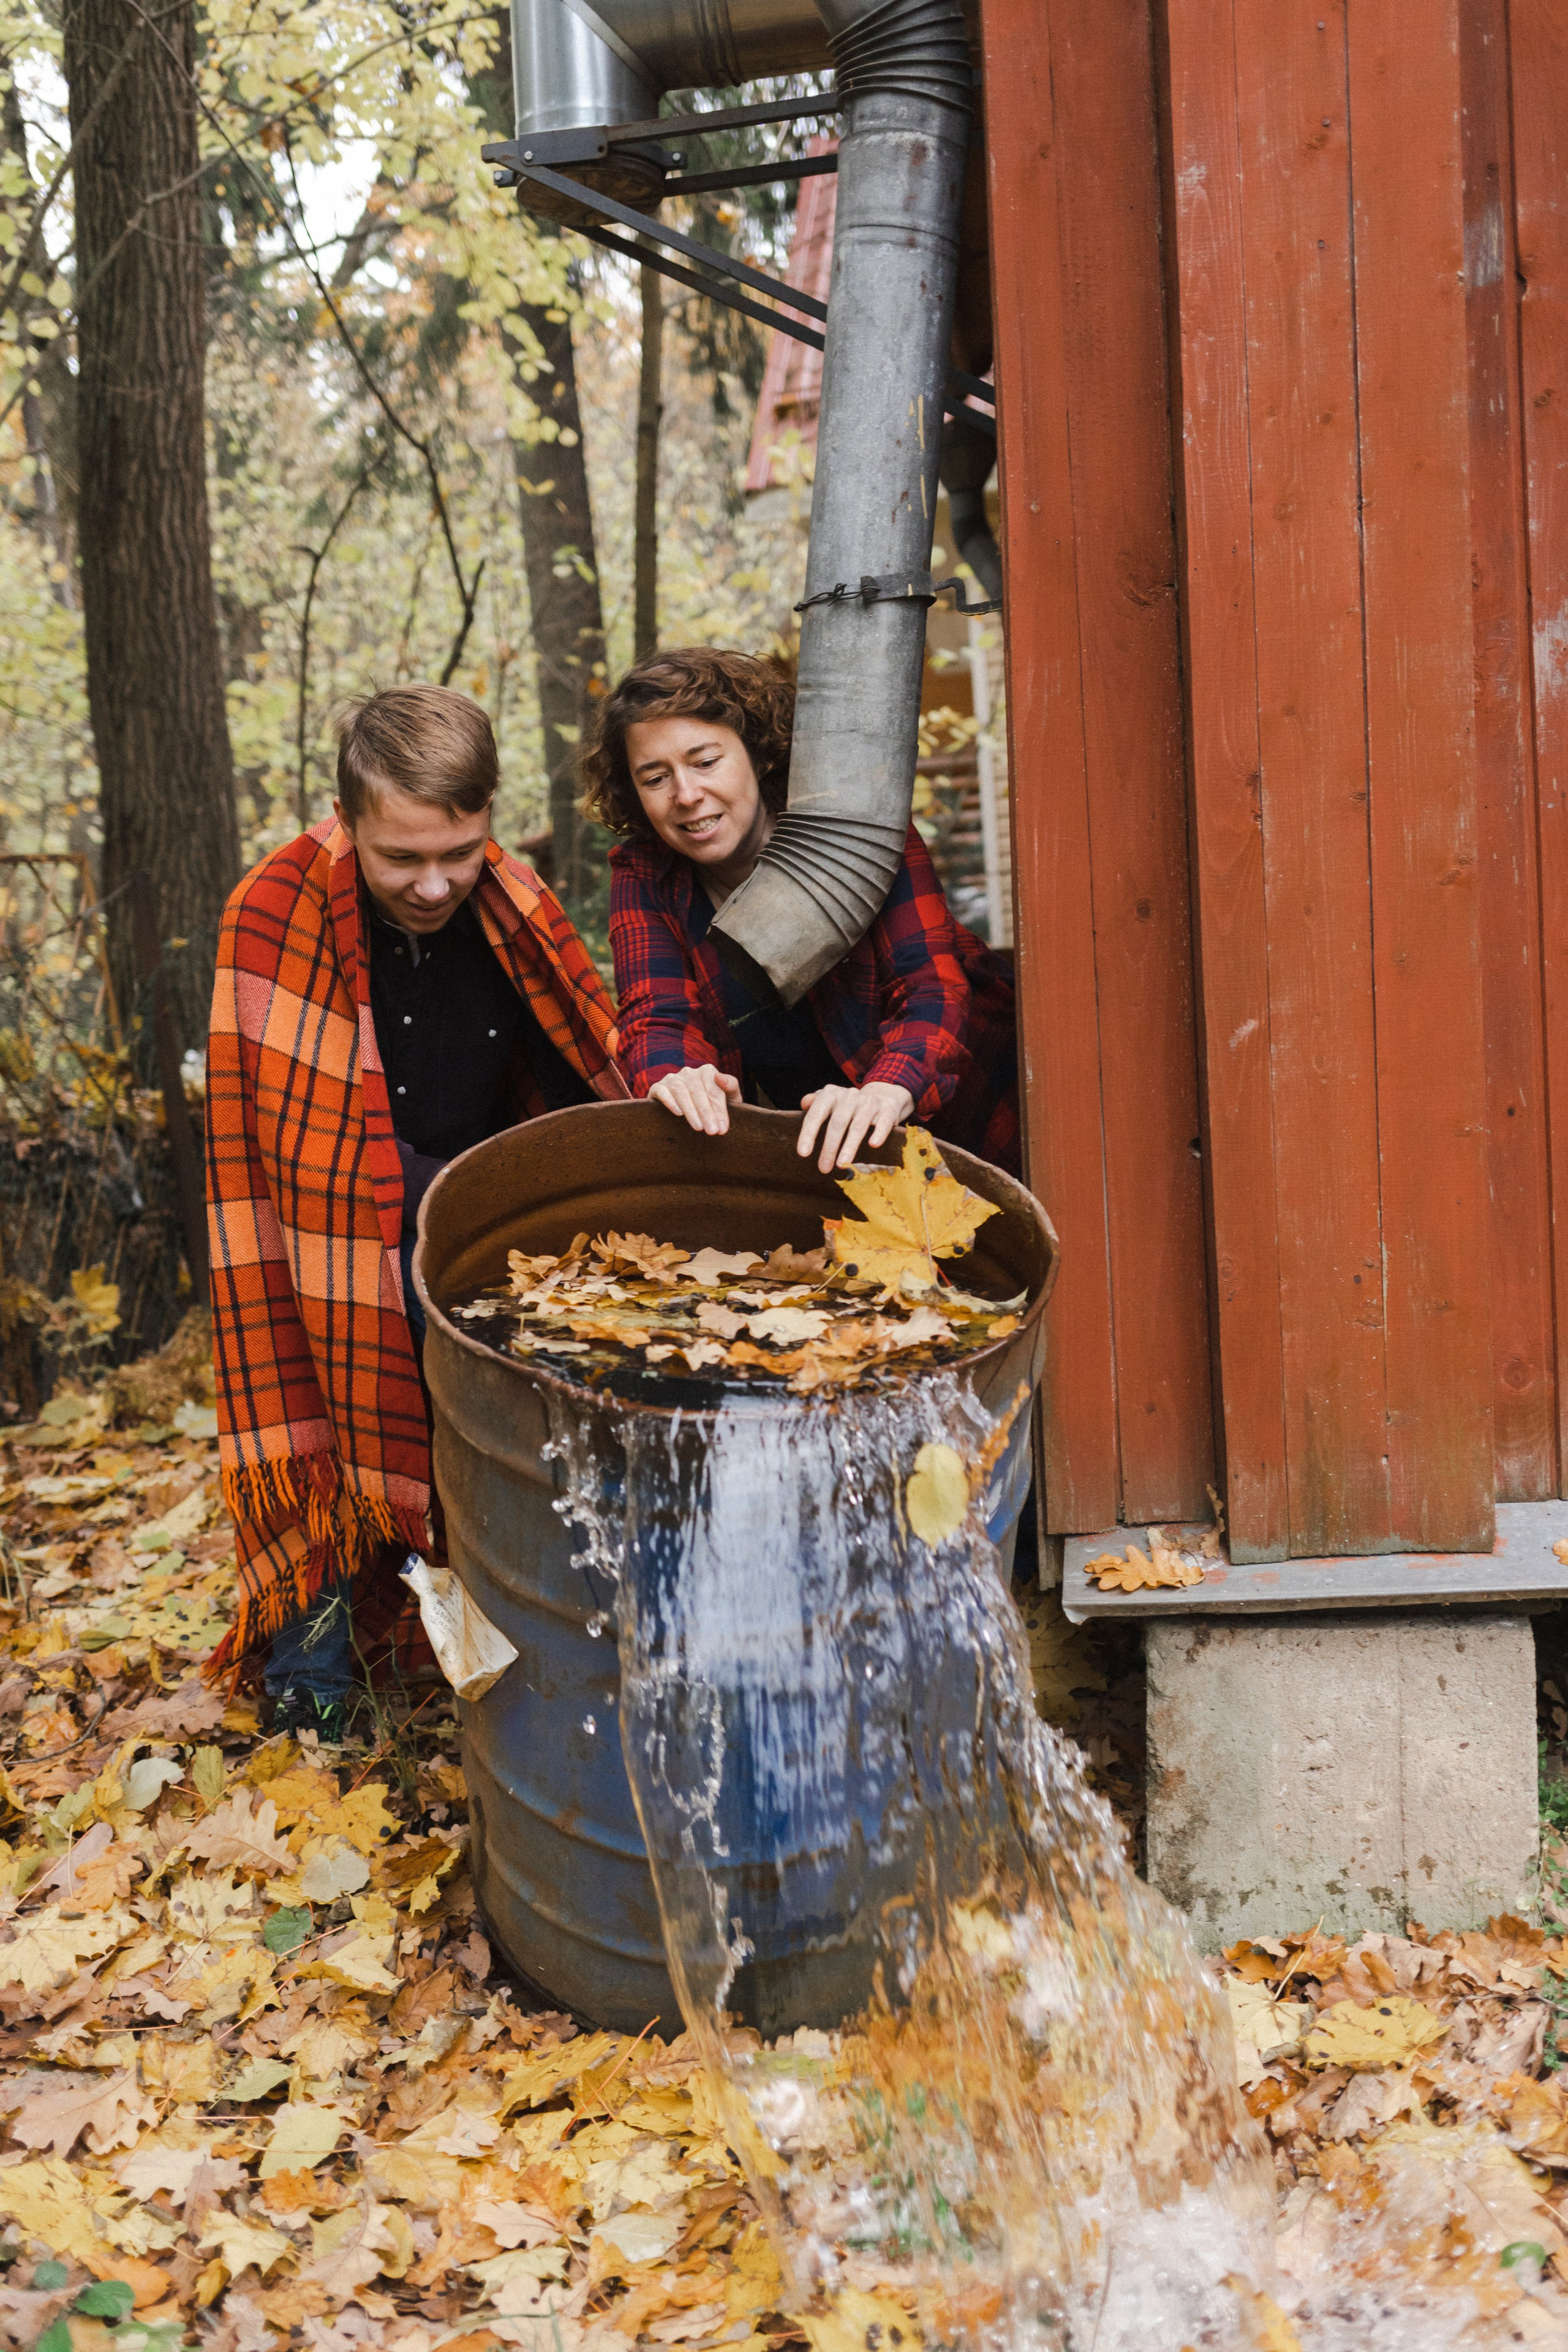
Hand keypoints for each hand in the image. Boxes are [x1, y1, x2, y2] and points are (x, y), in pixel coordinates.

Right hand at [648, 1063, 742, 1136]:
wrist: (694, 1114)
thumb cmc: (713, 1106)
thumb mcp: (729, 1097)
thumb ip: (731, 1086)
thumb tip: (719, 1076)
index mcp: (707, 1071)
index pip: (713, 1090)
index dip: (719, 1110)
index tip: (722, 1128)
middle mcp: (689, 1072)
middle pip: (698, 1091)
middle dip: (706, 1113)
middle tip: (711, 1131)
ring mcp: (672, 1078)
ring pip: (680, 1091)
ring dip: (690, 1110)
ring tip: (698, 1127)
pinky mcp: (657, 1087)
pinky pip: (661, 1091)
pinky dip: (669, 1101)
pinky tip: (678, 1113)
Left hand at [797, 1081, 914, 1172]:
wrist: (882, 1097)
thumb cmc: (848, 1107)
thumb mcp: (830, 1101)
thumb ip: (815, 1103)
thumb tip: (804, 1104)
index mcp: (831, 1094)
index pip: (817, 1113)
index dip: (809, 1133)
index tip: (803, 1153)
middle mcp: (850, 1096)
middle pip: (837, 1122)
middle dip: (829, 1147)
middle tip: (824, 1167)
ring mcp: (869, 1102)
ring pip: (858, 1125)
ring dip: (849, 1146)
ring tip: (842, 1164)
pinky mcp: (887, 1110)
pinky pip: (883, 1122)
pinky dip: (878, 1133)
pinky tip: (873, 1145)